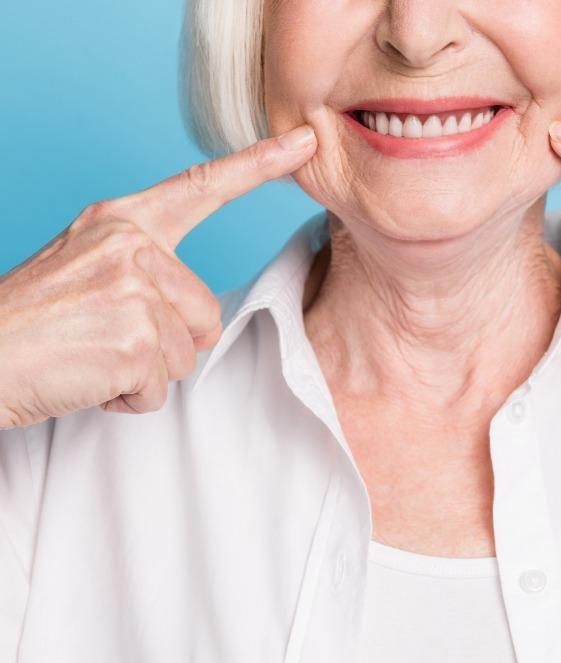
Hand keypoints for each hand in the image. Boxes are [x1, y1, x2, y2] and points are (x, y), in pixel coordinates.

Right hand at [0, 125, 317, 429]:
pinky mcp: (135, 338)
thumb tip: (195, 313)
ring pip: (186, 353)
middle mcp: (132, 245)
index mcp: (121, 221)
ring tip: (92, 354)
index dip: (258, 165)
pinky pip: (161, 387)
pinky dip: (129, 397)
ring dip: (145, 371)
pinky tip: (89, 377)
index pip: (202, 186)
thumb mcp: (86, 270)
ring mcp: (135, 289)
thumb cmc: (30, 321)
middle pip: (205, 311)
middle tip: (106, 338)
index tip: (304, 142)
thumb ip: (145, 271)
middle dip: (167, 342)